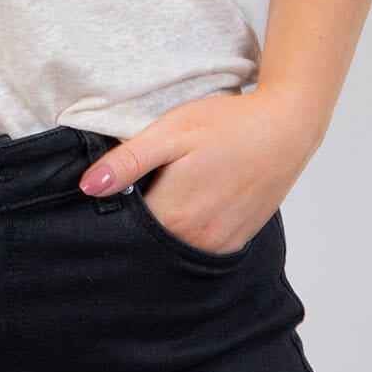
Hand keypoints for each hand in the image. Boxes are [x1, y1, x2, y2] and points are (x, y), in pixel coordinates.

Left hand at [77, 90, 318, 254]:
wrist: (284, 129)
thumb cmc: (227, 125)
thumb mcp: (170, 132)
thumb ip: (128, 162)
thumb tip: (87, 187)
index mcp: (173, 214)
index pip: (125, 225)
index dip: (117, 204)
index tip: (120, 185)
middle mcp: (196, 239)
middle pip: (150, 238)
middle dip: (139, 217)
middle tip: (148, 180)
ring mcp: (219, 244)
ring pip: (175, 244)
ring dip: (167, 224)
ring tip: (173, 187)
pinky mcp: (238, 241)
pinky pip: (202, 245)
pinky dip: (191, 228)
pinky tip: (196, 199)